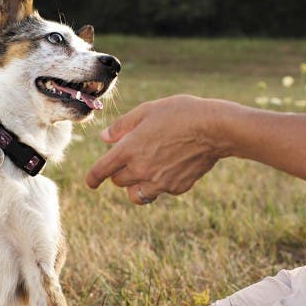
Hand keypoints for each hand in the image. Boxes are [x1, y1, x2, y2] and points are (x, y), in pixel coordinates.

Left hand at [85, 95, 227, 204]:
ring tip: (145, 173)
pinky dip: (160, 184)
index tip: (90, 182)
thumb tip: (105, 138)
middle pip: (119, 181)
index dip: (93, 178)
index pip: (102, 170)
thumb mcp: (148, 110)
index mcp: (130, 149)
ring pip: (136, 195)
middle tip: (132, 158)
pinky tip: (171, 167)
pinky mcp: (176, 188)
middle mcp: (141, 169)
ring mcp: (159, 182)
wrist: (215, 129)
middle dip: (120, 171)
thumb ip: (123, 126)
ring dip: (135, 186)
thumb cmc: (181, 113)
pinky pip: (160, 191)